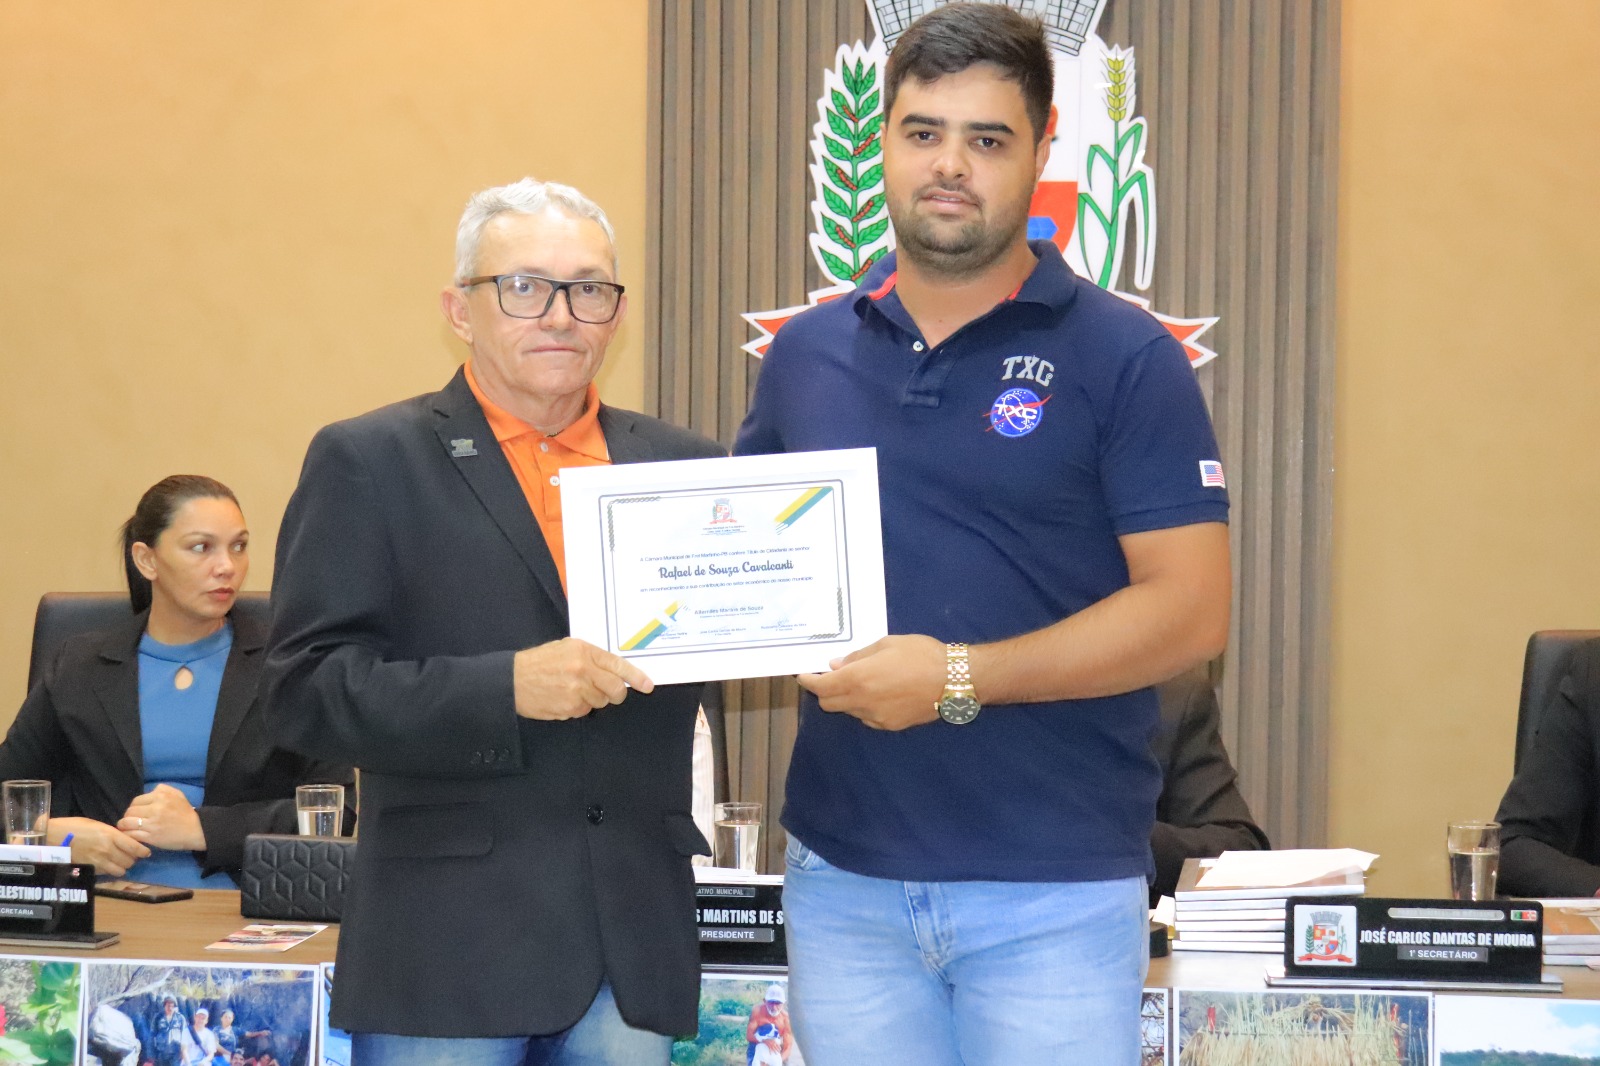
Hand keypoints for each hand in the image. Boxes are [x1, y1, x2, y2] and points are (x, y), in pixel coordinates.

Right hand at [46, 816, 149, 875]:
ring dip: (123, 867)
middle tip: (131, 856)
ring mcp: (99, 861)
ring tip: (120, 862)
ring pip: (121, 870)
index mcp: (111, 835)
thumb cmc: (76, 826)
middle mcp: (107, 850)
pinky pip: (108, 873)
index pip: (134, 847)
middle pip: (130, 861)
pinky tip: (108, 865)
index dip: (143, 851)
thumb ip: (113, 834)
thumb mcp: (98, 825)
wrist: (54, 837)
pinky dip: (111, 871)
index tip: (146, 852)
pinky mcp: (91, 869)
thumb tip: (125, 839)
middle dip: (133, 859)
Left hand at [119, 783, 205, 851]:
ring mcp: (152, 824)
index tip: (136, 813)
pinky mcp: (151, 837)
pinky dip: (128, 835)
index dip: (133, 807)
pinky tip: (130, 836)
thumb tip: (151, 791)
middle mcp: (155, 809)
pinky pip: (132, 835)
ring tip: (126, 829)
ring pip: (127, 823)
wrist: (197, 830)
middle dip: (127, 817)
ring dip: (123, 826)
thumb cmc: (186, 813)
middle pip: (129, 811)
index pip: (136, 801)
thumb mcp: (178, 795)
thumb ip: (164, 789)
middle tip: (130, 821)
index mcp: (160, 797)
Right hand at [513, 638, 654, 719]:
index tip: (647, 685)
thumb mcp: (566, 648)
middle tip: (608, 693)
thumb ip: (591, 657)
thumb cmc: (539, 662)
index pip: (618, 665)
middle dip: (616, 694)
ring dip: (593, 699)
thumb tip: (615, 670)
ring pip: (600, 702)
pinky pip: (584, 711)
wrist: (511, 680)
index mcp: (584, 651)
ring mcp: (576, 691)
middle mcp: (583, 670)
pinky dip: (578, 707)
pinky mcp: (569, 708)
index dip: (636, 677)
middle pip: (615, 689)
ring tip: (573, 690)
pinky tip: (564, 698)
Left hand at [797, 634, 946, 730]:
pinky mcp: (891, 726)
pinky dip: (864, 707)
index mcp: (858, 679)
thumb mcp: (887, 645)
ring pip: (848, 711)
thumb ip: (858, 657)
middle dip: (824, 691)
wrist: (955, 680)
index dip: (808, 682)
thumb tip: (837, 666)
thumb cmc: (921, 654)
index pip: (821, 687)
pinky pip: (867, 718)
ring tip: (861, 683)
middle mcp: (862, 702)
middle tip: (830, 677)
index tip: (803, 675)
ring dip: (845, 699)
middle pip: (829, 703)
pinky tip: (879, 694)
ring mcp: (876, 717)